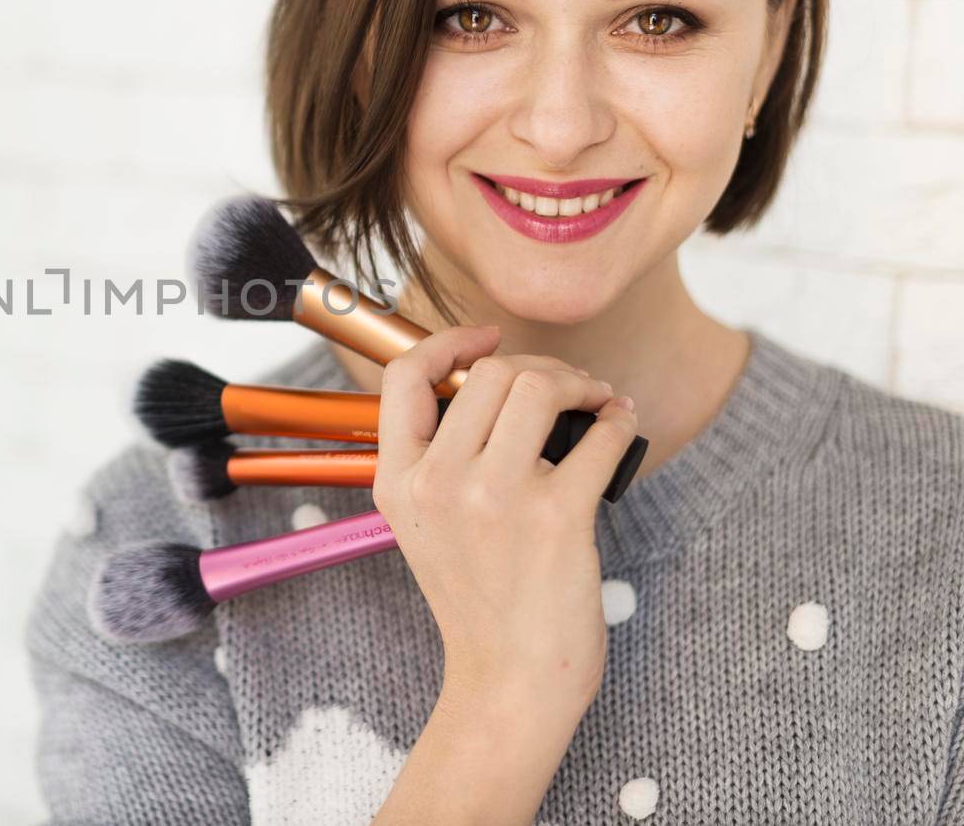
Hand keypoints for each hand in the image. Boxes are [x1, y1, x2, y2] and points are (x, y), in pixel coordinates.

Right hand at [372, 325, 638, 719]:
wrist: (510, 678)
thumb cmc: (479, 599)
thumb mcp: (422, 524)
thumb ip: (436, 457)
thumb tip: (494, 381)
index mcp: (397, 481)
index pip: (402, 376)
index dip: (447, 342)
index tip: (485, 339)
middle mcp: (439, 482)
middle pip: (488, 373)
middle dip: (536, 365)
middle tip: (564, 385)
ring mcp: (496, 497)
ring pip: (539, 386)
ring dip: (578, 382)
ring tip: (594, 399)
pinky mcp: (557, 515)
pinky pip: (598, 435)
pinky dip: (618, 420)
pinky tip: (619, 425)